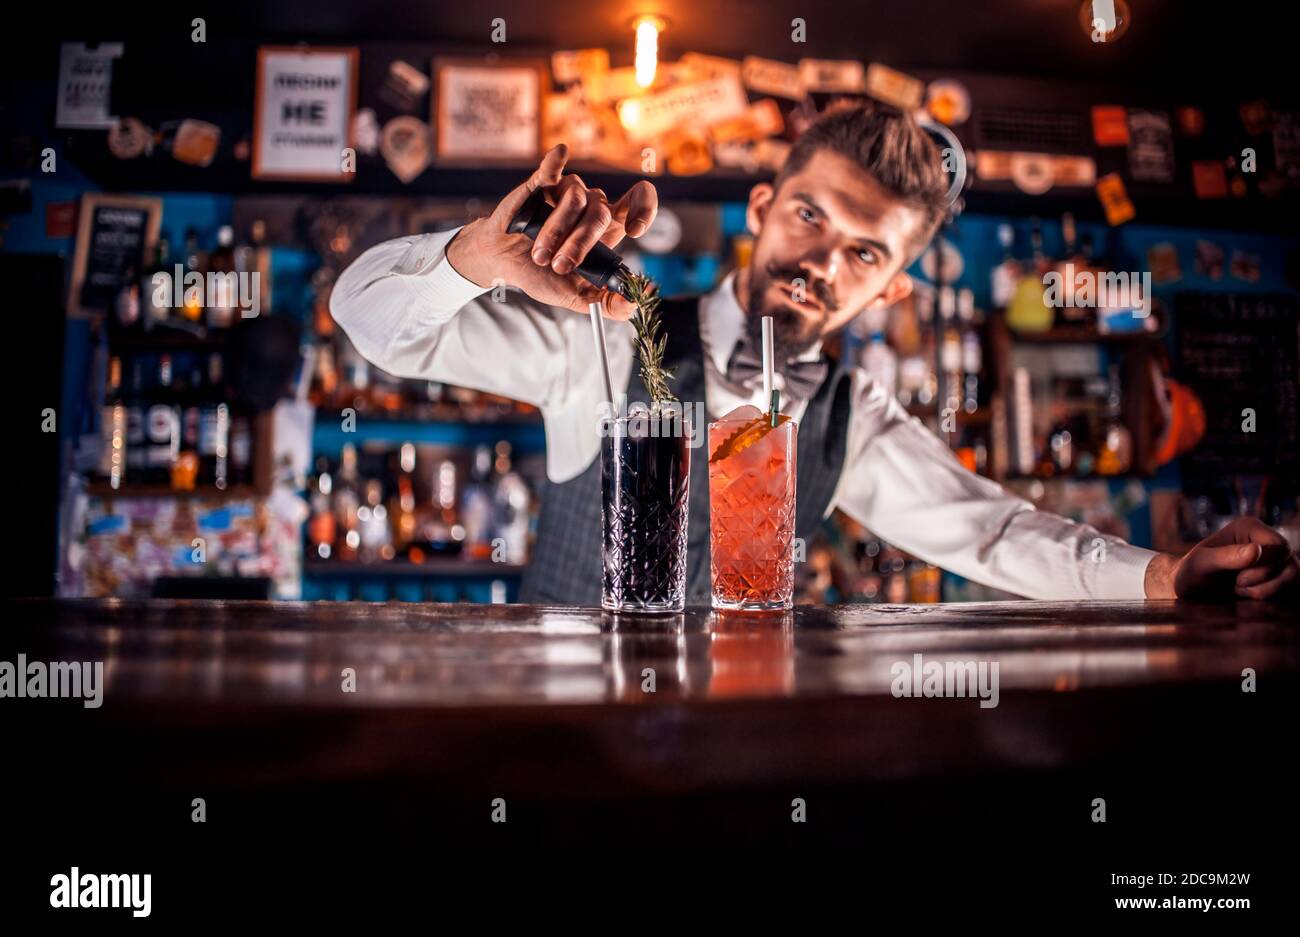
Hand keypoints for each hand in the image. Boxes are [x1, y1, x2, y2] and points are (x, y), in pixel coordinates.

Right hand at [445, 144, 657, 319]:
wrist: (504, 265)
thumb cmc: (542, 275)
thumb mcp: (579, 298)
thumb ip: (608, 305)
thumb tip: (635, 303)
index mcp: (606, 229)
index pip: (638, 204)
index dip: (644, 210)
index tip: (635, 231)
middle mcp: (591, 206)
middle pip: (601, 213)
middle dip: (579, 243)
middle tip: (559, 266)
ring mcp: (566, 192)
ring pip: (576, 200)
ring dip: (557, 230)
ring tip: (539, 255)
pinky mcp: (540, 184)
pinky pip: (553, 169)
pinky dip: (556, 163)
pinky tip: (559, 158)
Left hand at [1144, 517, 1298, 600]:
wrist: (1190, 593)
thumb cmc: (1190, 574)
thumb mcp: (1200, 564)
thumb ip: (1226, 556)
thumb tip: (1257, 550)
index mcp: (1249, 528)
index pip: (1278, 546)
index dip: (1264, 567)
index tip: (1237, 577)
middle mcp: (1266, 540)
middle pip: (1290, 563)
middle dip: (1262, 582)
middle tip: (1236, 585)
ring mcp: (1276, 560)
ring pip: (1294, 577)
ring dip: (1268, 592)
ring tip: (1241, 591)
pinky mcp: (1278, 578)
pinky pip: (1292, 590)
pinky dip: (1273, 599)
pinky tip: (1249, 598)